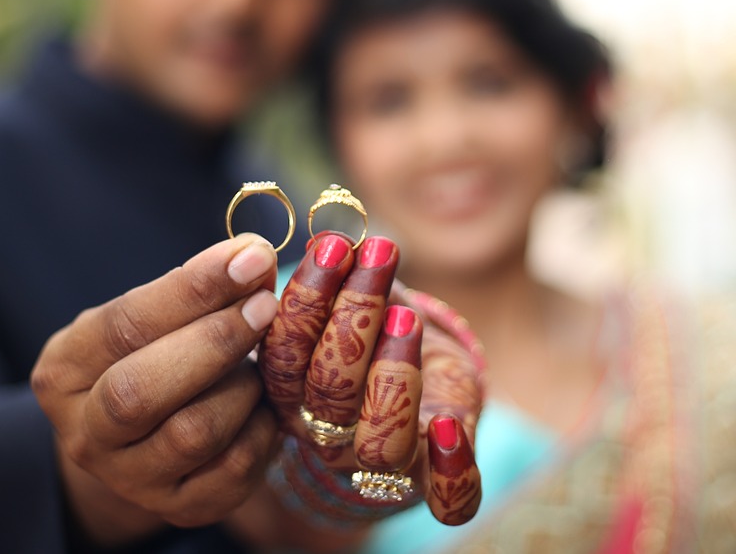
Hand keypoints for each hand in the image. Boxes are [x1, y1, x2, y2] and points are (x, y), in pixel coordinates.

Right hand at [30, 235, 281, 543]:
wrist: (138, 441)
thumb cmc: (148, 356)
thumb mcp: (152, 317)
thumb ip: (197, 288)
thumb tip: (255, 256)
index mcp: (64, 369)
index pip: (124, 325)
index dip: (192, 290)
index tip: (249, 259)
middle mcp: (85, 432)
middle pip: (141, 391)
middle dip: (214, 342)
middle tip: (265, 307)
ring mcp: (130, 479)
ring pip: (193, 434)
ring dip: (242, 387)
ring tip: (260, 362)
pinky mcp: (180, 508)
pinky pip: (233, 471)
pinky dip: (262, 429)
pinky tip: (266, 404)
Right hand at [258, 232, 481, 525]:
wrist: (423, 389)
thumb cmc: (378, 336)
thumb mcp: (355, 300)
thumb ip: (340, 276)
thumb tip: (332, 236)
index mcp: (293, 392)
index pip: (284, 355)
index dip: (305, 300)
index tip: (333, 246)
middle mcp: (329, 434)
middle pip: (328, 392)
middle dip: (351, 316)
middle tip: (376, 256)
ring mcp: (383, 462)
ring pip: (379, 441)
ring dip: (392, 375)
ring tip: (407, 314)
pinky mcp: (436, 478)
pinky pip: (446, 499)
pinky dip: (451, 471)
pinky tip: (449, 427)